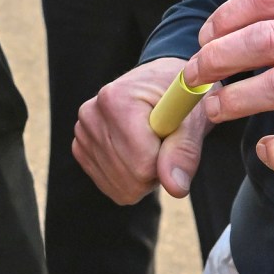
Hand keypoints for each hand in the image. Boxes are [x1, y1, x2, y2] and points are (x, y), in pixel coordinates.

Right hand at [72, 56, 206, 205]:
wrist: (160, 84)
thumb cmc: (179, 98)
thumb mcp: (192, 119)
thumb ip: (184, 152)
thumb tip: (175, 188)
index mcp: (116, 99)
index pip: (142, 164)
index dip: (167, 161)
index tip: (173, 139)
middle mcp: (91, 115)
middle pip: (130, 179)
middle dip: (155, 170)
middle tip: (164, 142)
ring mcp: (82, 133)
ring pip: (120, 187)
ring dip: (143, 176)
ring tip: (151, 146)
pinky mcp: (81, 148)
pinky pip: (110, 186)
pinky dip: (129, 180)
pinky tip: (136, 154)